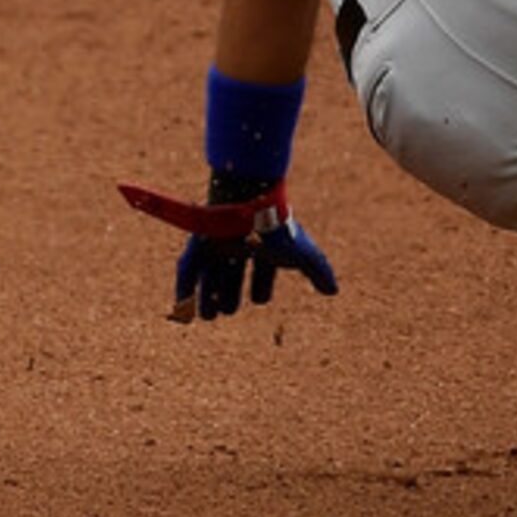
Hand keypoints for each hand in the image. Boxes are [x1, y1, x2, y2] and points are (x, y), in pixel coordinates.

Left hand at [118, 181, 338, 322]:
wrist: (250, 201)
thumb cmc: (277, 227)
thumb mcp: (303, 253)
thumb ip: (319, 271)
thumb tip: (333, 291)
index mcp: (261, 247)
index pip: (262, 270)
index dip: (263, 285)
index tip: (261, 298)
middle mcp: (237, 247)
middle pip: (233, 274)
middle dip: (232, 294)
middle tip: (230, 310)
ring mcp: (216, 245)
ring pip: (210, 274)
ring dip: (208, 297)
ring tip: (209, 316)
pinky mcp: (197, 245)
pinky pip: (187, 270)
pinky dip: (185, 290)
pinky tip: (184, 308)